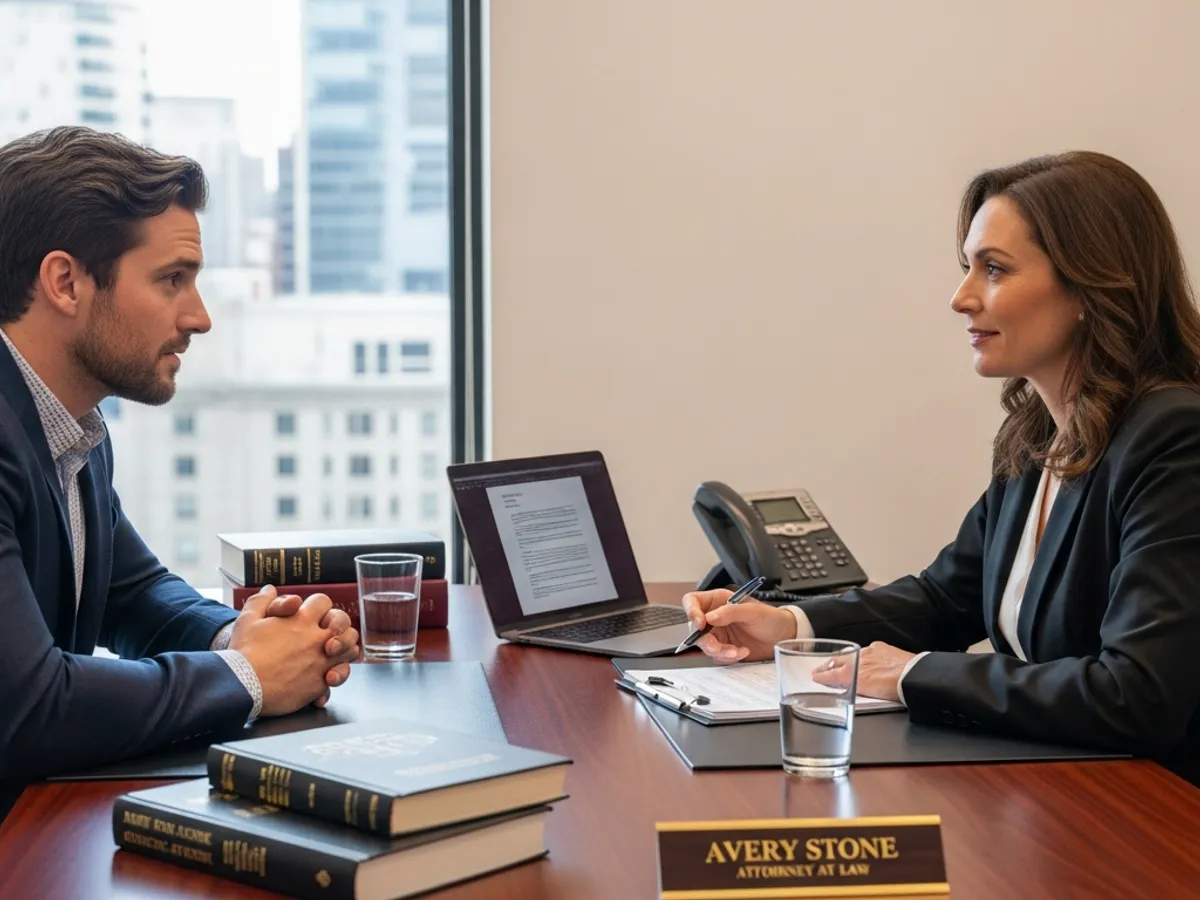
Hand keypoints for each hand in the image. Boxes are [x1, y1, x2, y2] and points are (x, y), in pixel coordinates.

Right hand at [230, 588, 341, 716]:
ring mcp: (321, 661)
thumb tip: (270, 589)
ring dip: (344, 648)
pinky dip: (336, 675)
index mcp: (301, 619)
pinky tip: (326, 676)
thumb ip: (261, 601)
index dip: (317, 606)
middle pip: (343, 623)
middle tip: (327, 632)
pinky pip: (339, 676)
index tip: (309, 614)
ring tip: (331, 652)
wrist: (242, 686)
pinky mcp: (319, 682)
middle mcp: (316, 638)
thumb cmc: (244, 652)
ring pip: (350, 649)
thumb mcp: (247, 619)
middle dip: (338, 624)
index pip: (323, 601)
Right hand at [680, 589, 797, 662]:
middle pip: (695, 628)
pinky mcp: (724, 648)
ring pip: (705, 645)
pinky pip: (717, 656)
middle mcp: (715, 617)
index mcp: (718, 601)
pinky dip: (728, 657)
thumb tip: (710, 617)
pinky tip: (742, 652)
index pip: (692, 602)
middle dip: (706, 640)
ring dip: (720, 651)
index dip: (691, 611)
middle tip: (718, 646)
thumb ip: (730, 612)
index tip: (700, 624)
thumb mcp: (752, 611)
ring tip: (737, 651)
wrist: (783, 637)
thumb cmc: (770, 618)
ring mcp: (718, 633)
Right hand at [812, 641, 914, 702]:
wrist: (915, 677)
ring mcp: (870, 652)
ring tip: (838, 662)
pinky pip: (867, 649)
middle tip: (820, 669)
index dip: (822, 676)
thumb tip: (847, 687)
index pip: (832, 674)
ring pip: (850, 654)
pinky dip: (862, 653)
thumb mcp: (870, 696)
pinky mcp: (881, 648)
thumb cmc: (896, 690)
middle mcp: (859, 660)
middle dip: (827, 665)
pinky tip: (864, 656)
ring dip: (843, 659)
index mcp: (853, 673)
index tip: (816, 676)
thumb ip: (856, 689)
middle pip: (837, 661)